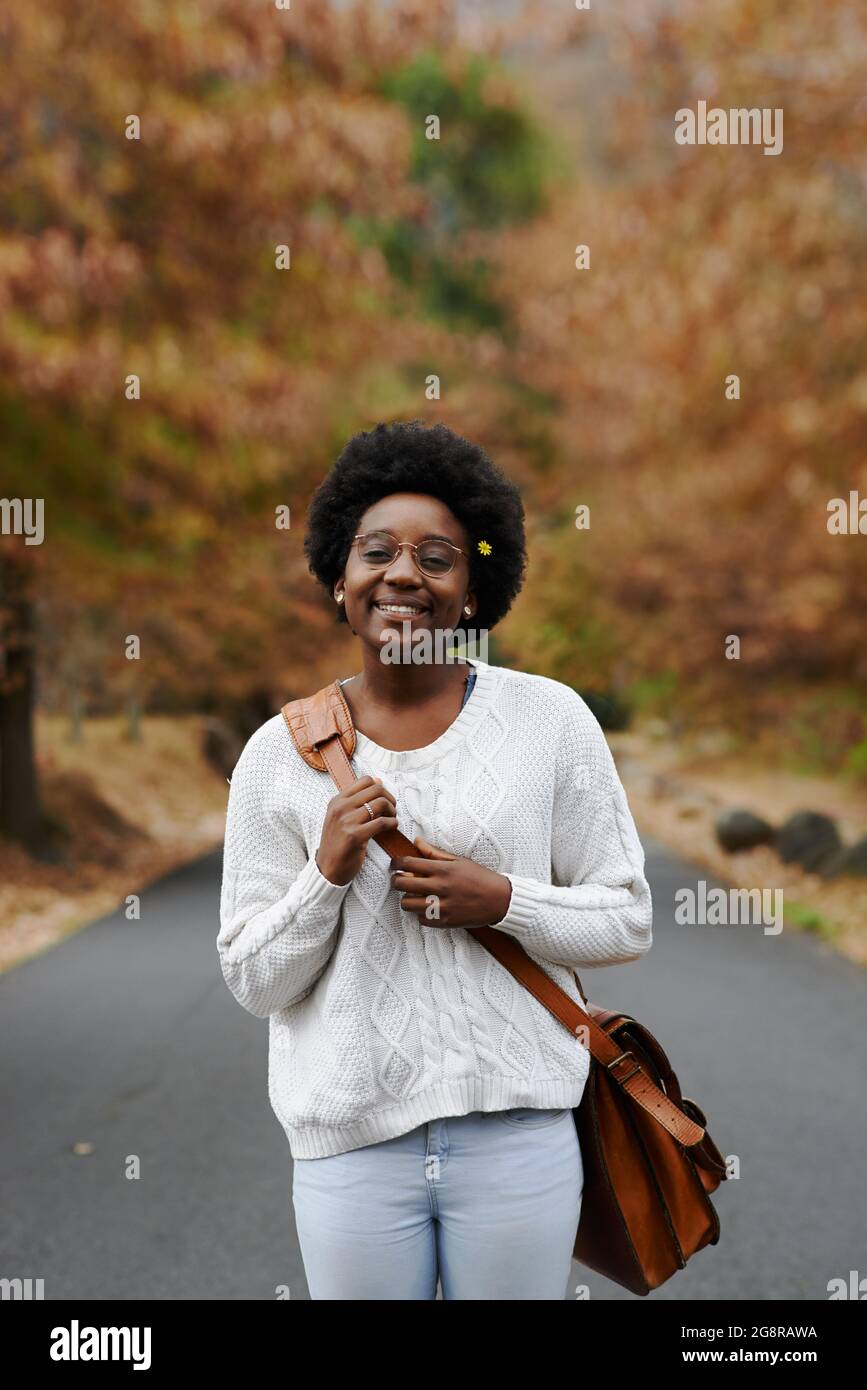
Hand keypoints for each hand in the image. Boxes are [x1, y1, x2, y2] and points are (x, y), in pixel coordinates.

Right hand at [315, 776, 397, 885]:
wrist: (328, 869)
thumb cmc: (338, 843)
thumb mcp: (342, 817)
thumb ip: (357, 799)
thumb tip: (378, 780)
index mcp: (337, 800)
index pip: (365, 780)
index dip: (380, 788)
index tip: (384, 800)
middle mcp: (340, 808)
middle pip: (376, 789)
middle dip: (390, 798)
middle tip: (392, 810)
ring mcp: (347, 821)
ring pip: (380, 803)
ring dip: (392, 811)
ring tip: (392, 819)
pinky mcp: (355, 836)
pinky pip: (382, 822)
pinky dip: (392, 823)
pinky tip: (392, 827)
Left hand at [390, 834, 512, 928]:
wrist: (500, 899)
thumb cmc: (480, 877)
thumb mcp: (459, 860)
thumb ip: (435, 853)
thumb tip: (417, 841)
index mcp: (443, 869)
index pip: (408, 863)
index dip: (396, 863)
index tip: (394, 865)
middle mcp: (440, 887)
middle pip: (402, 884)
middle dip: (396, 881)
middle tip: (398, 880)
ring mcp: (442, 906)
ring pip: (407, 904)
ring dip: (406, 899)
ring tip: (413, 896)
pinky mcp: (446, 921)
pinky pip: (421, 920)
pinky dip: (421, 914)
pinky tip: (427, 908)